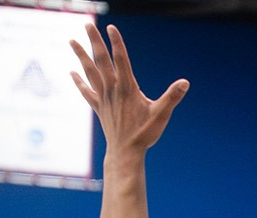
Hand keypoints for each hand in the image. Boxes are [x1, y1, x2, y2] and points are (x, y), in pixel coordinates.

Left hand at [70, 25, 187, 159]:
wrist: (126, 152)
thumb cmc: (145, 134)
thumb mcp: (161, 115)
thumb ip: (172, 97)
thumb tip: (185, 83)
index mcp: (127, 88)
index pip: (121, 60)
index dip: (116, 43)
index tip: (111, 27)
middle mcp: (112, 90)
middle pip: (101, 61)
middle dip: (94, 42)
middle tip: (87, 25)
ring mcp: (104, 98)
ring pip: (90, 72)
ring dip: (81, 56)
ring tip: (71, 41)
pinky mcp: (100, 107)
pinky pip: (87, 91)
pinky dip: (79, 81)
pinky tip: (72, 72)